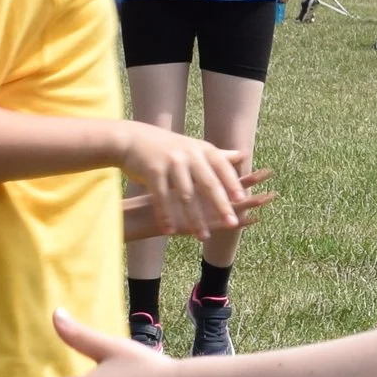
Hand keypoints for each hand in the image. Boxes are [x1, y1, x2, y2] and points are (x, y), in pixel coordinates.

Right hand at [118, 123, 251, 237]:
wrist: (133, 139)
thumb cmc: (169, 147)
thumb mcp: (194, 147)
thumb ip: (218, 155)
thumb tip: (243, 155)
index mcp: (202, 150)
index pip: (222, 168)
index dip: (232, 184)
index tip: (242, 200)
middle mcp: (189, 155)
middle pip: (208, 183)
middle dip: (221, 205)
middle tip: (232, 224)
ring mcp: (170, 163)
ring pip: (186, 195)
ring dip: (195, 219)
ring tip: (203, 237)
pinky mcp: (152, 171)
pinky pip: (161, 197)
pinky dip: (165, 216)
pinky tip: (170, 232)